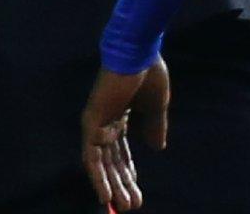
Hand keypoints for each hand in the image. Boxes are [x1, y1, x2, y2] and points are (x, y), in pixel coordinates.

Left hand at [81, 58, 169, 210]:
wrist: (139, 52)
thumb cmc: (148, 73)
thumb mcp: (156, 107)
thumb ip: (155, 127)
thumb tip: (157, 148)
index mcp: (119, 116)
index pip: (121, 152)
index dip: (129, 173)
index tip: (138, 194)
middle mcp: (105, 122)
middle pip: (111, 161)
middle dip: (121, 184)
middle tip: (131, 205)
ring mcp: (96, 122)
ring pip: (100, 163)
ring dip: (110, 185)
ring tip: (120, 206)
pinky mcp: (91, 121)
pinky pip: (91, 155)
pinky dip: (97, 176)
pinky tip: (105, 194)